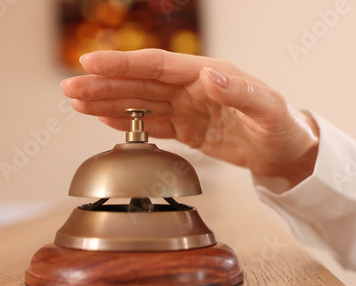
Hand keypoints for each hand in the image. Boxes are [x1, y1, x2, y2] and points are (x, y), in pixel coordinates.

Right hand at [61, 49, 318, 186]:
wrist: (285, 152)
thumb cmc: (282, 127)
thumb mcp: (267, 109)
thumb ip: (239, 92)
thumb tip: (208, 76)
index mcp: (208, 75)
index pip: (157, 65)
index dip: (123, 65)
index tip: (91, 63)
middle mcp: (193, 88)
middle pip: (141, 83)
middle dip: (104, 84)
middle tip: (70, 87)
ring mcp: (188, 109)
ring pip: (140, 103)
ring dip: (108, 102)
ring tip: (78, 102)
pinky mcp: (188, 129)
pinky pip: (152, 124)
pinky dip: (127, 122)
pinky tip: (105, 119)